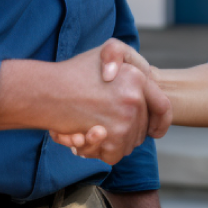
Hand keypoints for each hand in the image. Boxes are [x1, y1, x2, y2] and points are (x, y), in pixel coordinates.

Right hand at [50, 41, 170, 160]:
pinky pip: (116, 154)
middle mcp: (135, 98)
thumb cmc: (72, 73)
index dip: (160, 121)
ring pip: (129, 143)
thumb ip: (126, 63)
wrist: (45, 91)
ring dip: (112, 142)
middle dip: (127, 131)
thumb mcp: (105, 52)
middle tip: (104, 125)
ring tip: (93, 129)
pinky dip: (101, 152)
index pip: (163, 107)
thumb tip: (135, 90)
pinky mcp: (112, 137)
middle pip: (142, 129)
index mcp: (138, 78)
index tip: (154, 130)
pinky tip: (86, 138)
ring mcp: (125, 118)